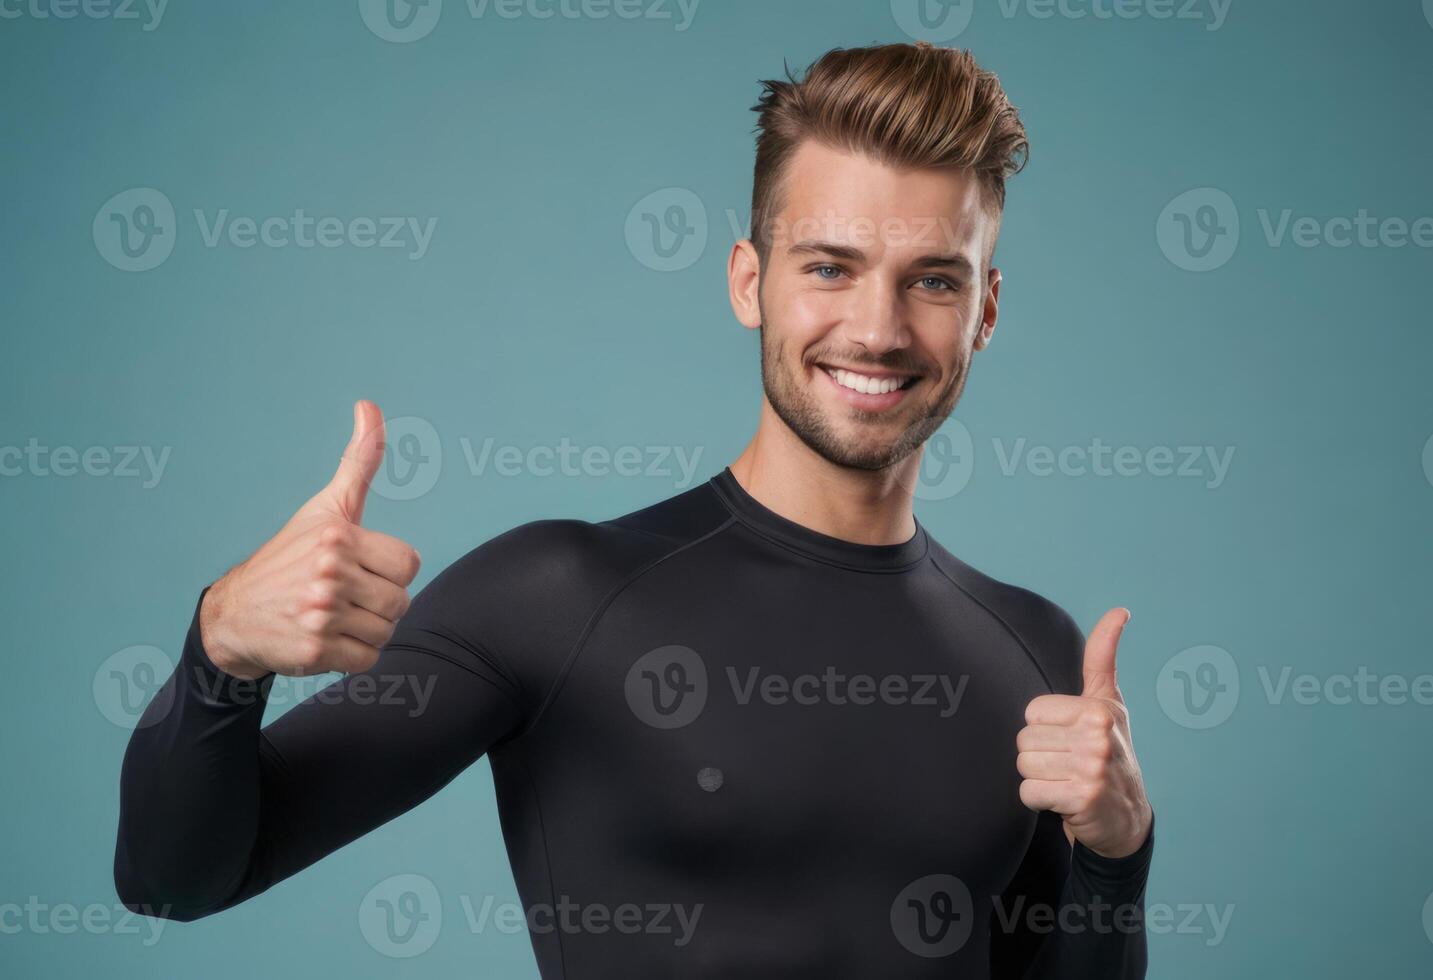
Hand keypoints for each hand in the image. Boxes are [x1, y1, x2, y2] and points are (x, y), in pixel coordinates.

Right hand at [199, 400, 421, 679]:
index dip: (388, 570)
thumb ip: (359, 460)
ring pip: (385, 632)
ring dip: (365, 630)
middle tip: (343, 597)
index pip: (409, 564)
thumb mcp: (327, 507)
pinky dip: (352, 656)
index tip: (358, 568)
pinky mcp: (315, 650)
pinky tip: (325, 639)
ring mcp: (320, 614)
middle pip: (400, 602)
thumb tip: (369, 406)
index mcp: (339, 537)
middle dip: (378, 604)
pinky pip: (367, 660)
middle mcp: (329, 574)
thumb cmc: (290, 557)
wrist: (234, 614)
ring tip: (332, 616)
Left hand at [1016, 607, 1152, 857]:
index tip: (1071, 740)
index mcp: (1098, 709)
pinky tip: (1065, 801)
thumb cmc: (1110, 751)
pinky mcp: (1081, 798)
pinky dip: (1040, 802)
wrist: (1127, 817)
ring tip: (1067, 781)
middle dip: (1040, 757)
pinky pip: (1028, 793)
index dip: (1045, 730)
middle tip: (1069, 766)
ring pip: (1024, 766)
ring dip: (1039, 779)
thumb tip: (1120, 610)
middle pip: (1024, 740)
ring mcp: (1092, 768)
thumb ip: (1102, 657)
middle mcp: (1098, 736)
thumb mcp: (1109, 703)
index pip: (1032, 713)